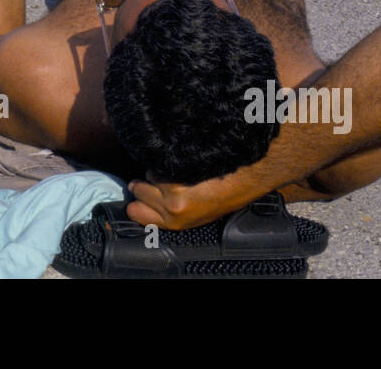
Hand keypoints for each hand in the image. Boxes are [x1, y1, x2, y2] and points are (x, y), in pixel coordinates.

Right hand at [126, 167, 261, 229]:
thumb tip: (144, 201)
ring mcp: (173, 189)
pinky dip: (169, 158)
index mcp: (175, 222)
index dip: (137, 201)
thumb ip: (170, 211)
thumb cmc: (225, 195)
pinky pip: (161, 160)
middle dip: (146, 181)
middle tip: (164, 179)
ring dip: (161, 169)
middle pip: (138, 189)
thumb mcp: (197, 214)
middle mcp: (171, 208)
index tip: (139, 195)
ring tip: (182, 170)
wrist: (245, 178)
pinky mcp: (178, 172)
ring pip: (150, 172)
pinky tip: (185, 161)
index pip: (135, 213)